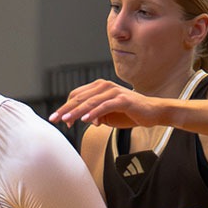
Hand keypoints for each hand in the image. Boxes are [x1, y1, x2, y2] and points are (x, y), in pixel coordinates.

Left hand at [50, 80, 168, 129]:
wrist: (153, 112)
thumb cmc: (129, 113)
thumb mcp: (108, 115)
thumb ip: (95, 116)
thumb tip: (82, 120)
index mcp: (99, 87)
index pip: (77, 95)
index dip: (66, 107)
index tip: (59, 120)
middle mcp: (105, 86)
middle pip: (80, 97)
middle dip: (65, 109)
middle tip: (54, 119)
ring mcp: (114, 92)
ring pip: (90, 102)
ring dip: (76, 112)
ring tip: (66, 120)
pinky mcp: (123, 100)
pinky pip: (105, 106)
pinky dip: (94, 113)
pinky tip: (85, 120)